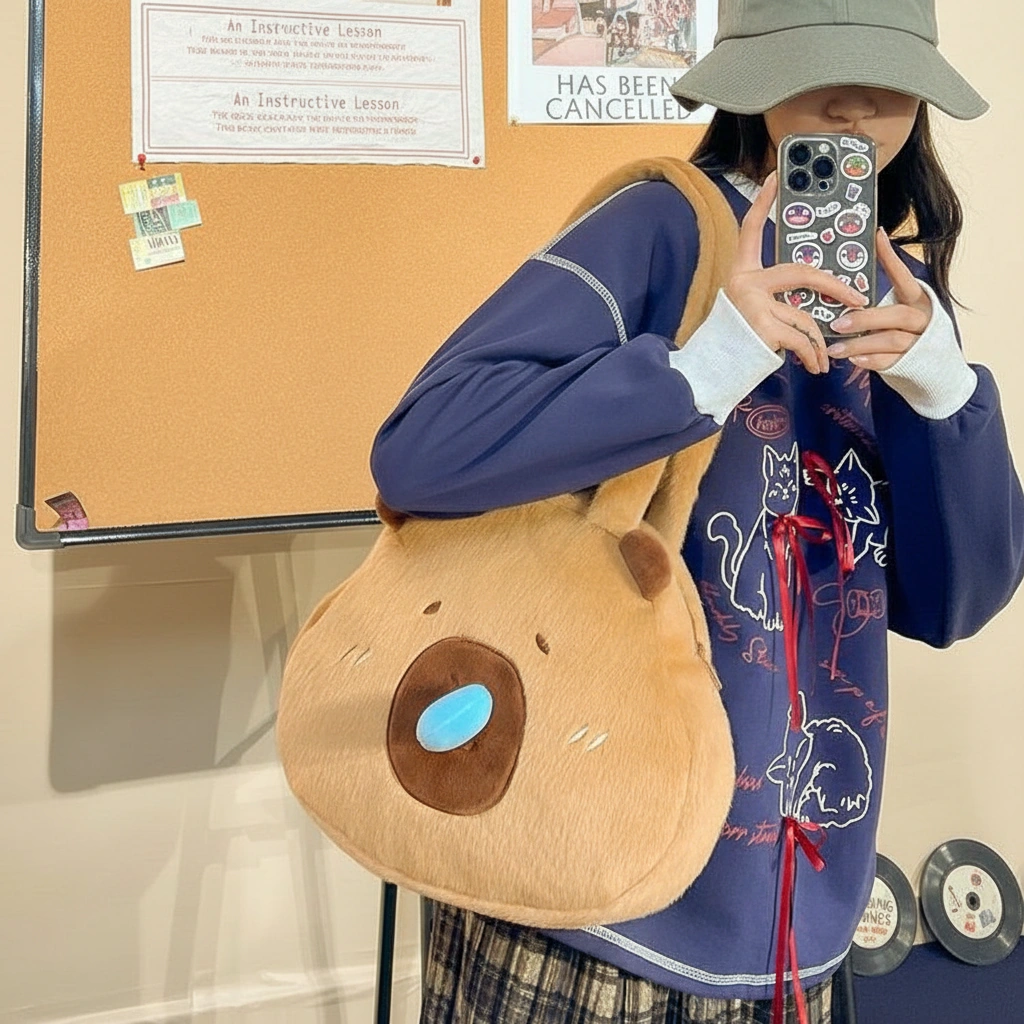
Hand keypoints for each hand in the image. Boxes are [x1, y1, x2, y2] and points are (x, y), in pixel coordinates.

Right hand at [725, 172, 868, 374]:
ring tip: (823, 360)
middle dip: (835, 287)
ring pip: (805, 317)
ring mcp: (752, 304)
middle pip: (802, 273)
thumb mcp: (757, 312)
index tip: (775, 176)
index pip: (752, 230)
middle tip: (858, 299)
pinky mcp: (762, 326)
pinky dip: (812, 355)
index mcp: (742, 273)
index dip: (763, 203)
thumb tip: (820, 301)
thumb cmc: (739, 341)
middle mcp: (744, 283)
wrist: (715, 370)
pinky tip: (814, 367)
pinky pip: (801, 338)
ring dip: (818, 342)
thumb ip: (780, 300)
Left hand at [825, 230, 931, 370]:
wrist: (934, 369)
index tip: (878, 235)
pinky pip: (890, 362)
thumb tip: (839, 291)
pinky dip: (869, 360)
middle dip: (865, 319)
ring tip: (834, 348)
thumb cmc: (905, 335)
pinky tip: (853, 359)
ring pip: (890, 340)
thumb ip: (876, 305)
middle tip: (837, 323)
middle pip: (896, 315)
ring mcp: (919, 342)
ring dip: (859, 344)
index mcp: (918, 300)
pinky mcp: (913, 364)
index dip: (891, 257)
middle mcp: (922, 319)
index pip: (904, 276)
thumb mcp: (896, 315)